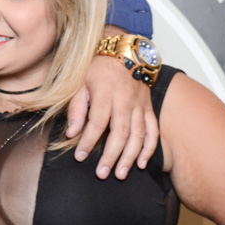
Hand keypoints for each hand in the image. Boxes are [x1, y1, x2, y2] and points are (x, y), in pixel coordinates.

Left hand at [65, 56, 157, 177]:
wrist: (124, 50)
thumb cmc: (98, 67)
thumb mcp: (80, 82)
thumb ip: (76, 108)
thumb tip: (71, 133)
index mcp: (106, 93)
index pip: (97, 122)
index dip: (88, 141)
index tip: (80, 157)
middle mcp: (125, 100)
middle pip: (120, 132)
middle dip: (111, 155)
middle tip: (102, 173)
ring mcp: (140, 104)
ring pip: (138, 134)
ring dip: (130, 156)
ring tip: (120, 173)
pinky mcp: (149, 108)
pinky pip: (153, 130)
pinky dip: (149, 148)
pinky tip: (141, 163)